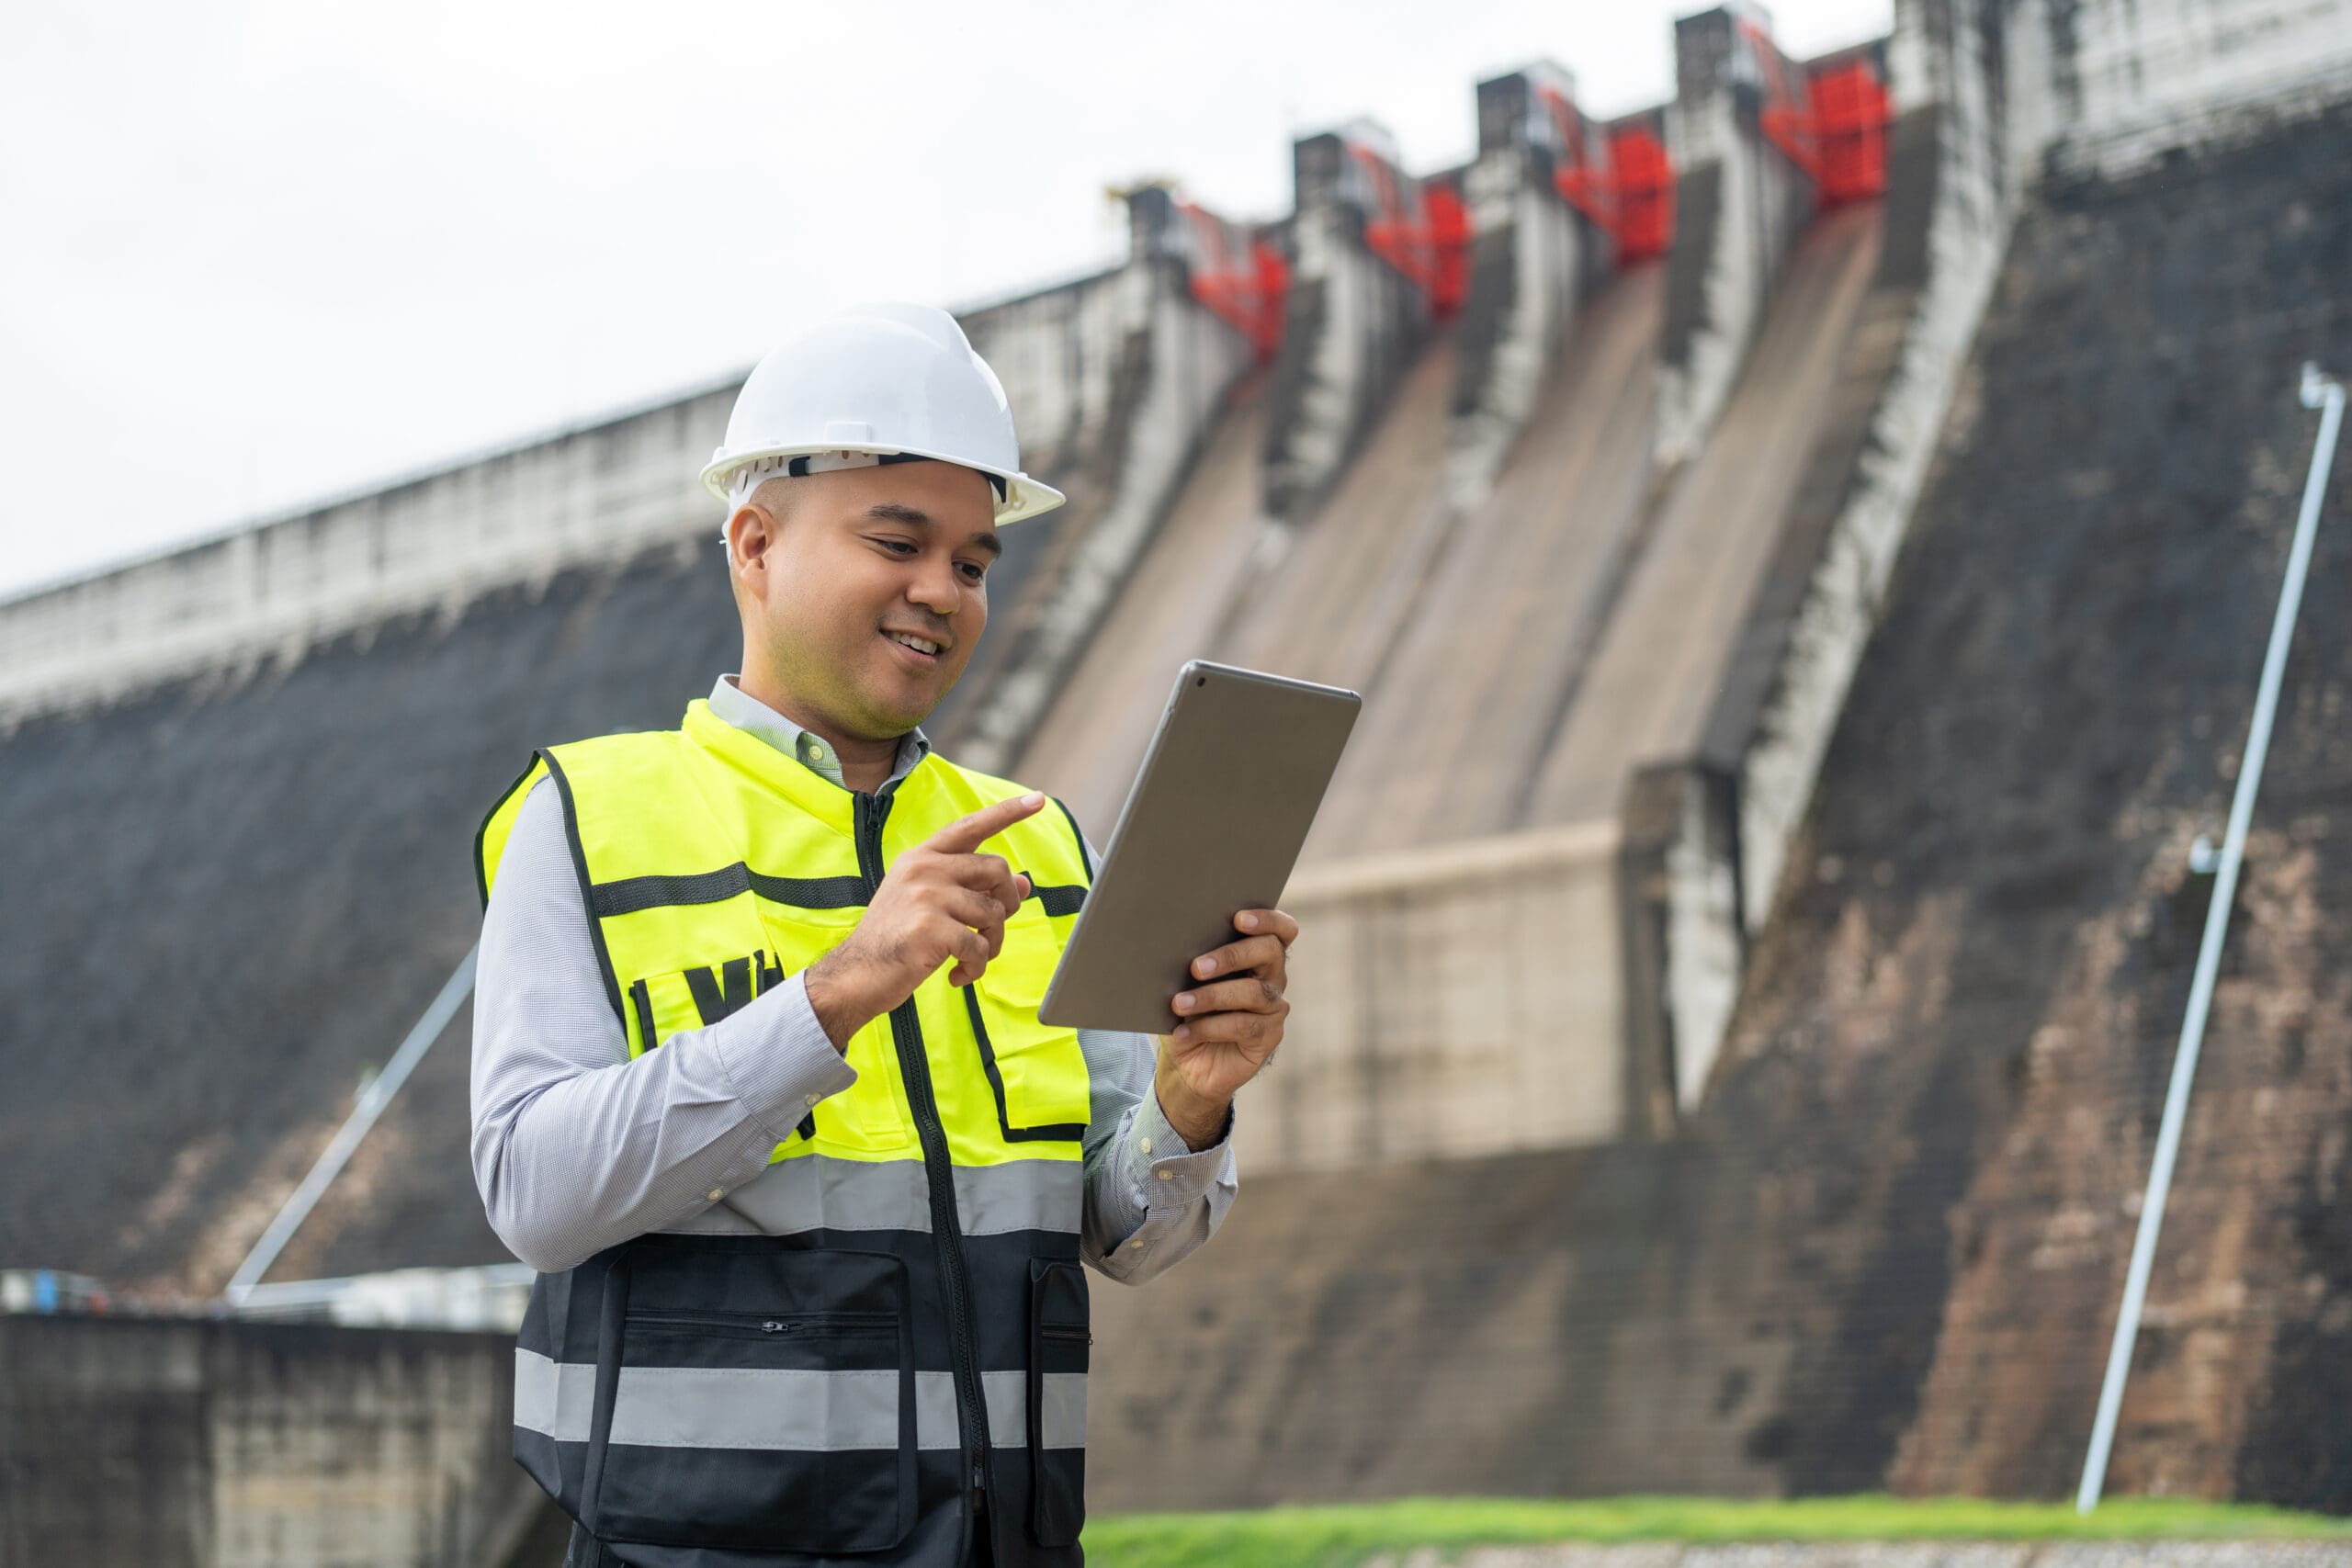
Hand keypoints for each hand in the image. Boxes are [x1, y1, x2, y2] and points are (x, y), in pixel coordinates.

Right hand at [805, 792, 1042, 1048]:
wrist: (855, 976)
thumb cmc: (896, 940)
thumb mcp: (931, 906)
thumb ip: (973, 890)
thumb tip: (1025, 883)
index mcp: (922, 857)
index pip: (971, 827)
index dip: (1007, 812)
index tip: (1038, 798)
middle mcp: (924, 868)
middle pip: (996, 868)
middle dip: (1008, 902)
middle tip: (991, 930)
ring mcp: (926, 896)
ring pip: (993, 912)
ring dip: (992, 943)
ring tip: (970, 959)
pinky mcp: (930, 928)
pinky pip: (979, 947)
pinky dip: (975, 968)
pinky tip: (957, 976)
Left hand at [1155, 907, 1296, 1147]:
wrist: (1186, 1063)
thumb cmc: (1185, 1012)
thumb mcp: (1183, 983)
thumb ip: (1189, 960)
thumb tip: (1169, 938)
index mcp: (1256, 954)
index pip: (1281, 929)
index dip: (1267, 919)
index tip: (1238, 918)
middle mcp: (1272, 977)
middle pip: (1269, 952)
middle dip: (1231, 955)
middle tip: (1196, 967)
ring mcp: (1273, 1008)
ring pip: (1253, 992)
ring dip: (1211, 996)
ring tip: (1179, 1004)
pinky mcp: (1268, 1037)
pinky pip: (1244, 1026)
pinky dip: (1209, 1028)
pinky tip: (1183, 1032)